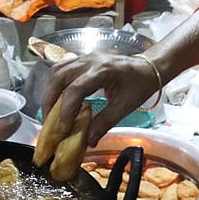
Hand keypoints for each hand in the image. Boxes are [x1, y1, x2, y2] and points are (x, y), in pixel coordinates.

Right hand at [41, 52, 160, 146]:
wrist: (149, 67)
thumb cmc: (140, 85)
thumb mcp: (125, 107)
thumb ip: (104, 122)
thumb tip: (87, 141)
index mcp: (103, 71)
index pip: (75, 89)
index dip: (66, 110)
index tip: (62, 129)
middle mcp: (90, 61)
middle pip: (59, 77)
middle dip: (50, 101)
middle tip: (49, 123)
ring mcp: (85, 58)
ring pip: (57, 72)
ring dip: (50, 93)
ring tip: (51, 113)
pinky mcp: (83, 60)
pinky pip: (62, 70)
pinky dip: (55, 86)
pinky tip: (57, 100)